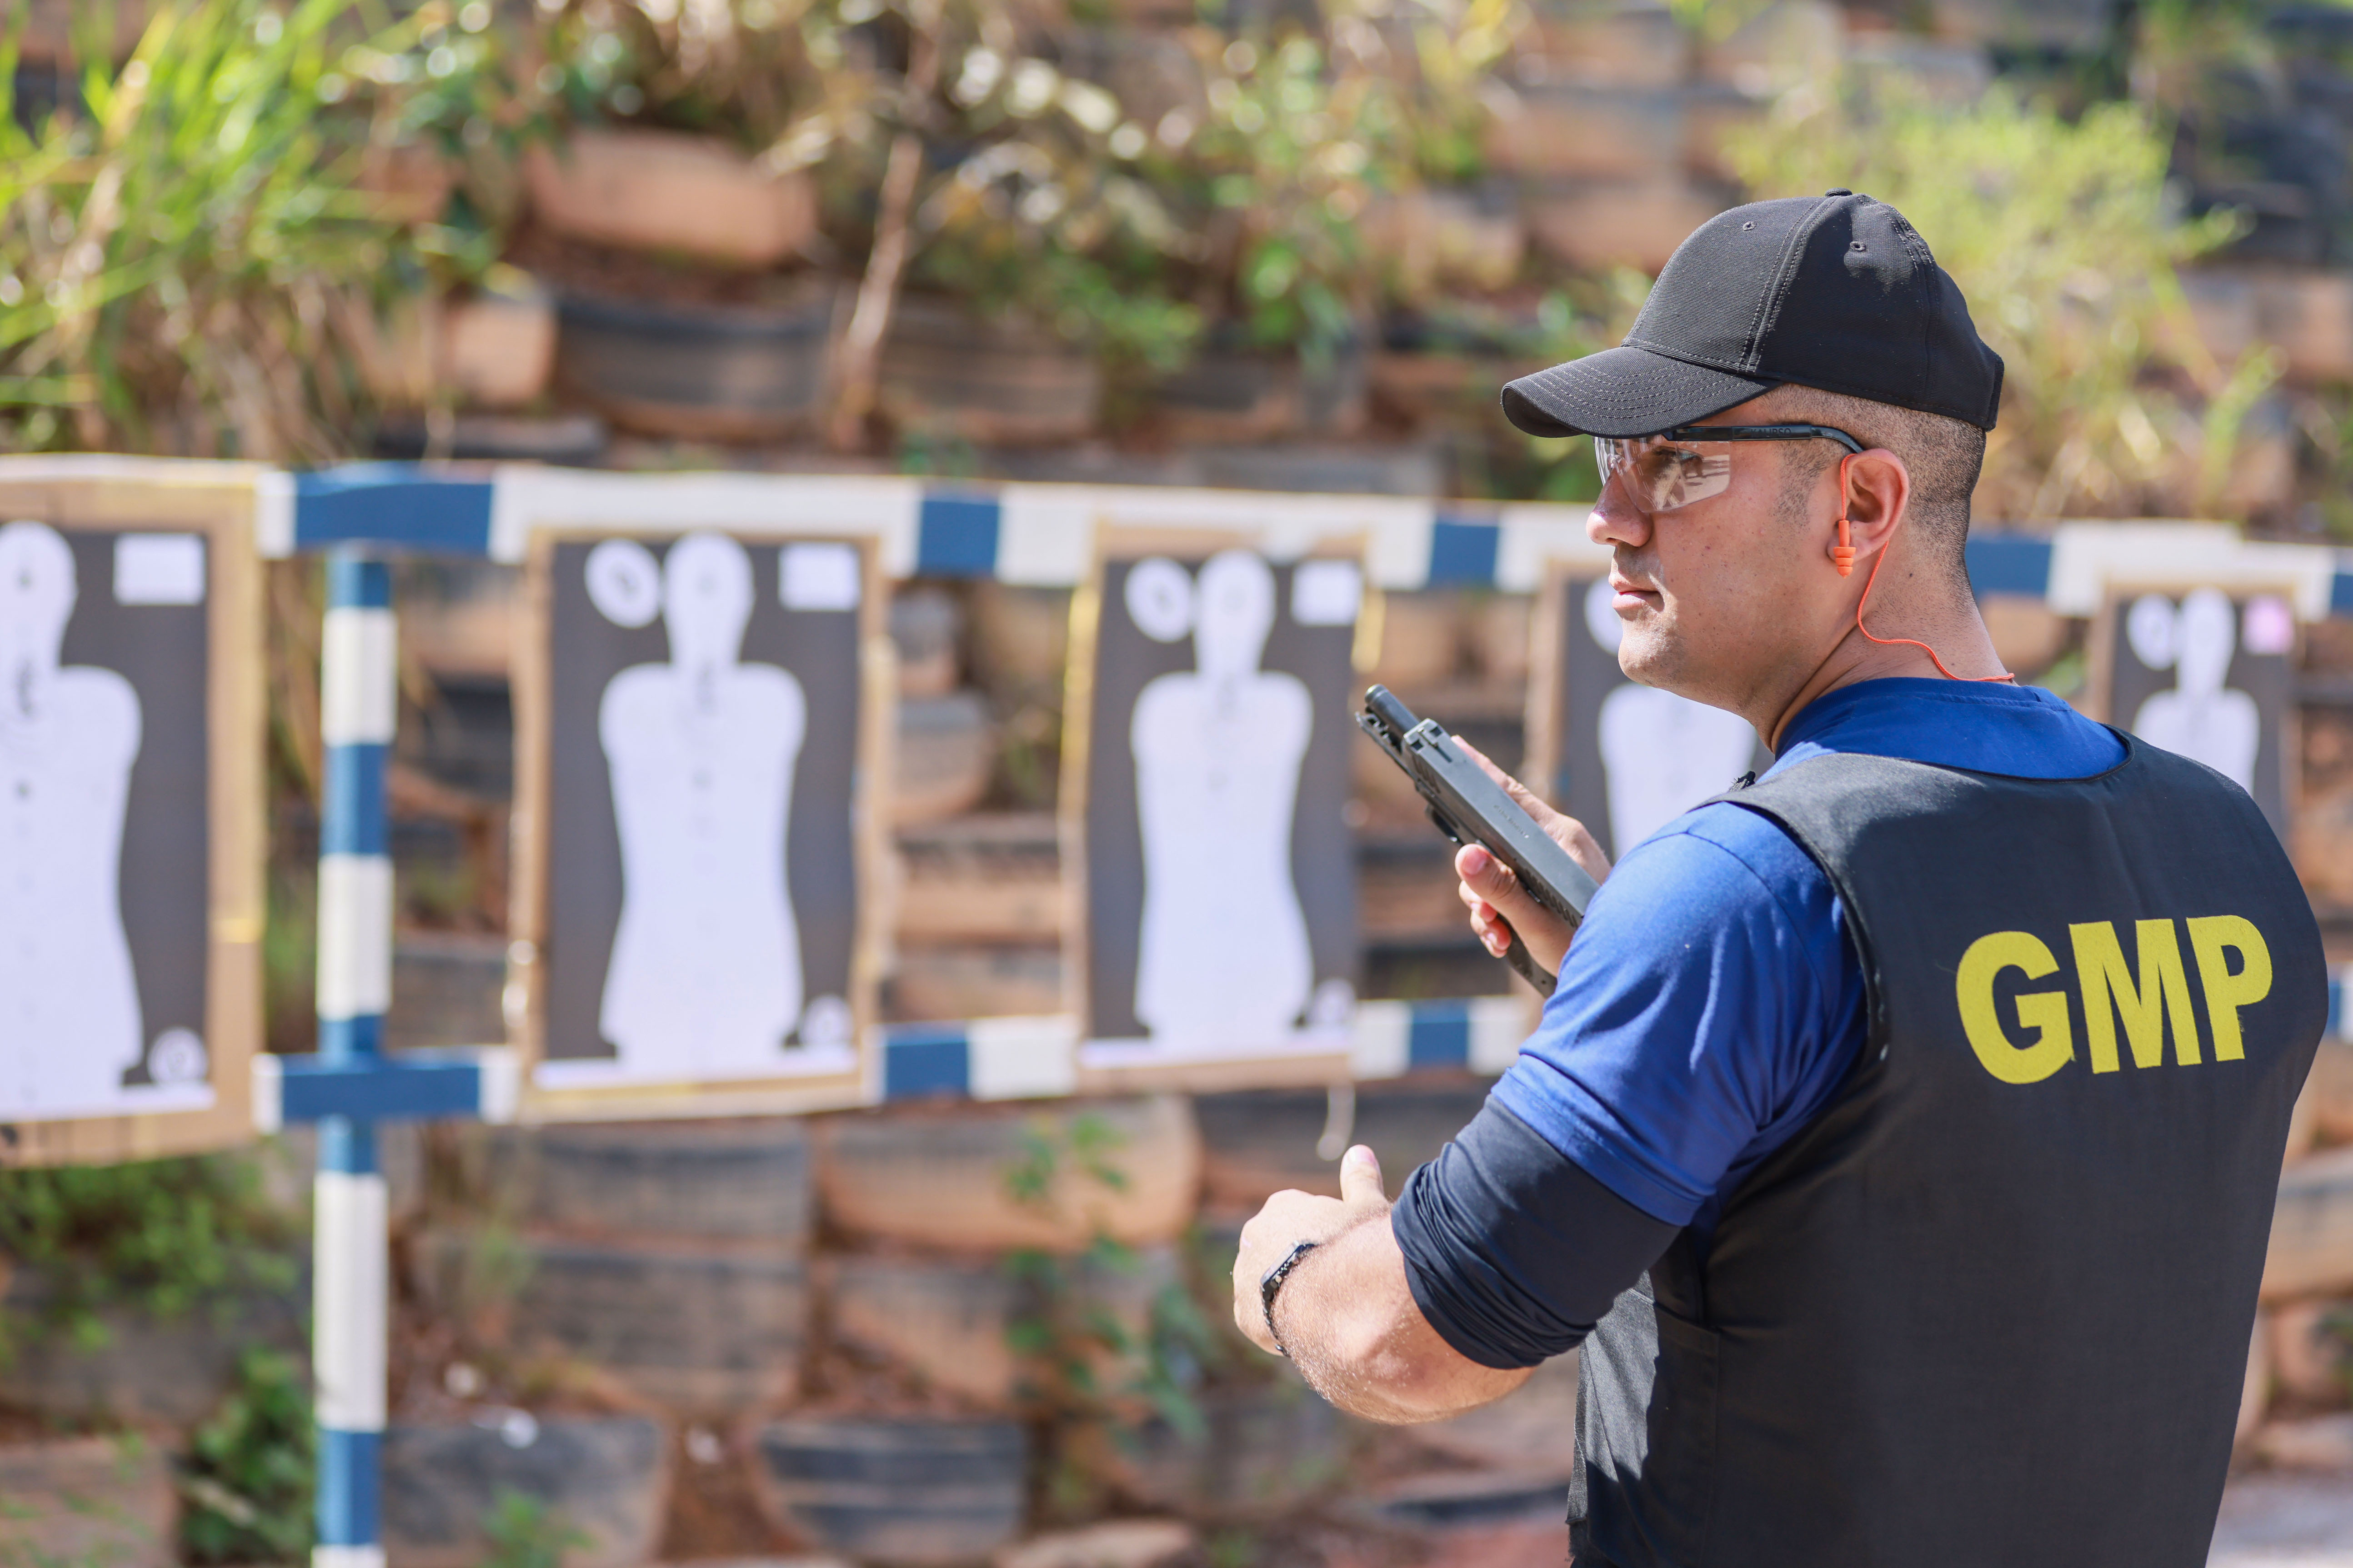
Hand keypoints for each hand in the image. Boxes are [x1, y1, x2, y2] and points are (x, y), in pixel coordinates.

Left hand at [1232, 1144, 1389, 1355]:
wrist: (1339, 1294)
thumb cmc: (1360, 1245)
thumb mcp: (1368, 1208)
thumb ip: (1360, 1180)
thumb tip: (1358, 1151)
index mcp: (1283, 1205)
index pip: (1303, 1221)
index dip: (1327, 1241)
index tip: (1346, 1256)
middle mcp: (1255, 1234)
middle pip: (1282, 1252)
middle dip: (1304, 1268)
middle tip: (1337, 1287)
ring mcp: (1245, 1273)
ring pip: (1269, 1286)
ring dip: (1290, 1297)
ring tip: (1324, 1314)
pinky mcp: (1244, 1314)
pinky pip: (1262, 1320)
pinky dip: (1281, 1326)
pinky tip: (1309, 1333)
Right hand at [1452, 741, 1608, 980]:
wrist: (1631, 972)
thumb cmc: (1593, 944)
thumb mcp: (1538, 922)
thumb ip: (1499, 888)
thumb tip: (1466, 855)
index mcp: (1560, 837)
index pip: (1510, 795)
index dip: (1478, 771)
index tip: (1453, 747)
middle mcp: (1556, 846)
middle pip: (1494, 844)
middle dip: (1479, 882)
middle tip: (1482, 911)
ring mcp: (1553, 869)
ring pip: (1497, 874)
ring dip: (1487, 908)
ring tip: (1499, 937)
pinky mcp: (1550, 891)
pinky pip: (1510, 893)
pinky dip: (1500, 919)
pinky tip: (1504, 942)